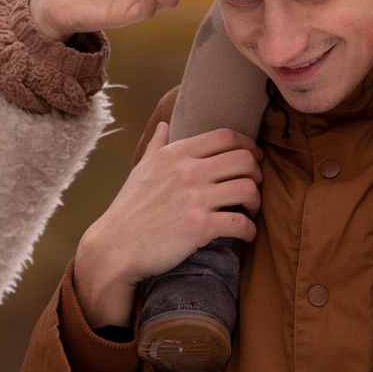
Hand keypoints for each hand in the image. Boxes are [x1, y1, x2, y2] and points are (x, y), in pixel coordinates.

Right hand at [70, 123, 261, 327]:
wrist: (115, 246)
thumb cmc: (128, 208)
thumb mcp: (140, 169)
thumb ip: (156, 145)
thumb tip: (164, 124)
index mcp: (175, 153)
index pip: (226, 136)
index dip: (249, 145)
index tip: (254, 158)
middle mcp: (187, 171)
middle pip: (244, 159)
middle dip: (257, 173)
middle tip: (253, 187)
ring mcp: (195, 198)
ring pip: (248, 189)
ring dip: (256, 202)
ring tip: (249, 211)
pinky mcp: (200, 227)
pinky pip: (240, 222)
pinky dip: (249, 230)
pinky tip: (246, 234)